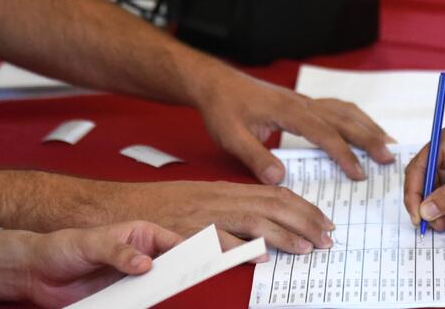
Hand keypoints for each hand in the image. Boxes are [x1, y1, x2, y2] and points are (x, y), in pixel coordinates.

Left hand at [0, 221, 181, 307]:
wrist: (37, 274)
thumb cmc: (63, 247)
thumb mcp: (91, 243)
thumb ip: (118, 253)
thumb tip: (146, 264)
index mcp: (140, 234)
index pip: (172, 242)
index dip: (189, 250)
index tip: (202, 260)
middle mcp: (140, 256)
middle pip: (170, 266)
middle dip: (181, 273)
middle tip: (191, 281)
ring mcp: (131, 278)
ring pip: (156, 287)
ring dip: (163, 292)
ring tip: (169, 296)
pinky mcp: (120, 298)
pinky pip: (138, 303)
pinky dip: (144, 305)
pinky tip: (147, 306)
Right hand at [118, 180, 335, 253]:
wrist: (117, 207)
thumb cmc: (159, 207)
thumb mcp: (202, 201)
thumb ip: (232, 209)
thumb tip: (263, 225)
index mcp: (226, 190)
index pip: (275, 194)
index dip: (303, 208)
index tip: (324, 221)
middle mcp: (219, 198)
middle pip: (272, 204)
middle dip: (305, 220)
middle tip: (328, 237)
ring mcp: (204, 214)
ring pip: (253, 219)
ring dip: (284, 234)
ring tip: (307, 247)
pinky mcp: (186, 231)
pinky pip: (217, 239)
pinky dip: (240, 246)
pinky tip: (260, 255)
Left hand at [198, 69, 394, 182]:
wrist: (216, 83)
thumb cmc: (223, 109)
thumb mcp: (230, 136)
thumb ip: (254, 157)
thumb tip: (279, 178)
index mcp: (288, 111)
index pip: (324, 133)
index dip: (344, 154)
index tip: (359, 173)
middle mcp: (302, 103)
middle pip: (344, 119)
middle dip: (369, 138)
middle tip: (390, 158)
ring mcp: (304, 101)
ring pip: (345, 110)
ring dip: (368, 126)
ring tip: (388, 143)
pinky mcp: (303, 102)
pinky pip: (337, 108)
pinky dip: (356, 118)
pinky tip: (363, 127)